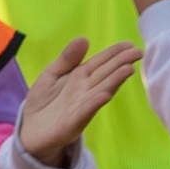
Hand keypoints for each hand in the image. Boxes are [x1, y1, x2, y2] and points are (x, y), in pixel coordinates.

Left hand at [15, 37, 143, 165]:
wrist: (30, 130)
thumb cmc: (44, 101)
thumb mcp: (52, 74)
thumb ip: (67, 58)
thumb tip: (84, 38)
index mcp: (81, 77)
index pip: (101, 62)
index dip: (114, 53)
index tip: (130, 44)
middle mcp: (86, 90)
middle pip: (106, 74)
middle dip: (122, 63)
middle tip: (139, 52)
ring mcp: (82, 106)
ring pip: (101, 90)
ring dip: (114, 81)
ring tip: (128, 69)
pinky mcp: (73, 122)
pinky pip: (85, 111)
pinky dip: (95, 103)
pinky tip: (105, 95)